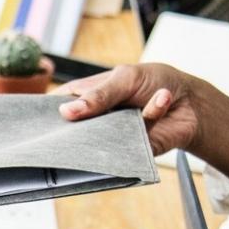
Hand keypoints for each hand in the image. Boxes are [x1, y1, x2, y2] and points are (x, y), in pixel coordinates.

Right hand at [58, 64, 228, 181]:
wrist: (190, 103)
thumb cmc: (155, 82)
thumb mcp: (126, 78)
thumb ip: (98, 95)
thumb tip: (66, 112)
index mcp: (89, 95)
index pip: (61, 103)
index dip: (48, 111)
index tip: (38, 120)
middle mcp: (97, 118)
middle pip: (74, 129)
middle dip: (74, 128)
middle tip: (79, 120)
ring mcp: (112, 136)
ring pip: (99, 141)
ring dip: (114, 125)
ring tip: (132, 110)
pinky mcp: (131, 150)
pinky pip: (132, 141)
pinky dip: (151, 114)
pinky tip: (163, 98)